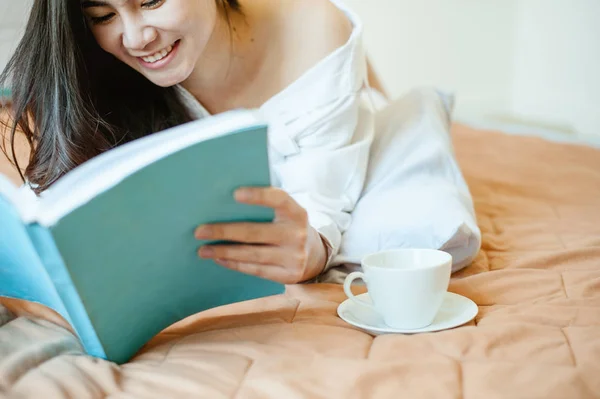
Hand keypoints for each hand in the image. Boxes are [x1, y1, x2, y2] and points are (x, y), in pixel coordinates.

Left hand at [194, 187, 327, 283]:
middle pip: (255, 232)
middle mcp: (298, 234)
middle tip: (199, 231)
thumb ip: (267, 207)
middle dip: (224, 231)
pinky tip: (219, 258)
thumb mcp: (287, 213)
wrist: (316, 255)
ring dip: (223, 251)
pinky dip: (234, 264)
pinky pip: (256, 270)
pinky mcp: (288, 276)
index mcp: (297, 212)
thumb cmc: (289, 227)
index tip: (234, 194)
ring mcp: (294, 257)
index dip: (258, 196)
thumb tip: (224, 204)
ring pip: (252, 255)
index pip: (278, 199)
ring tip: (203, 249)